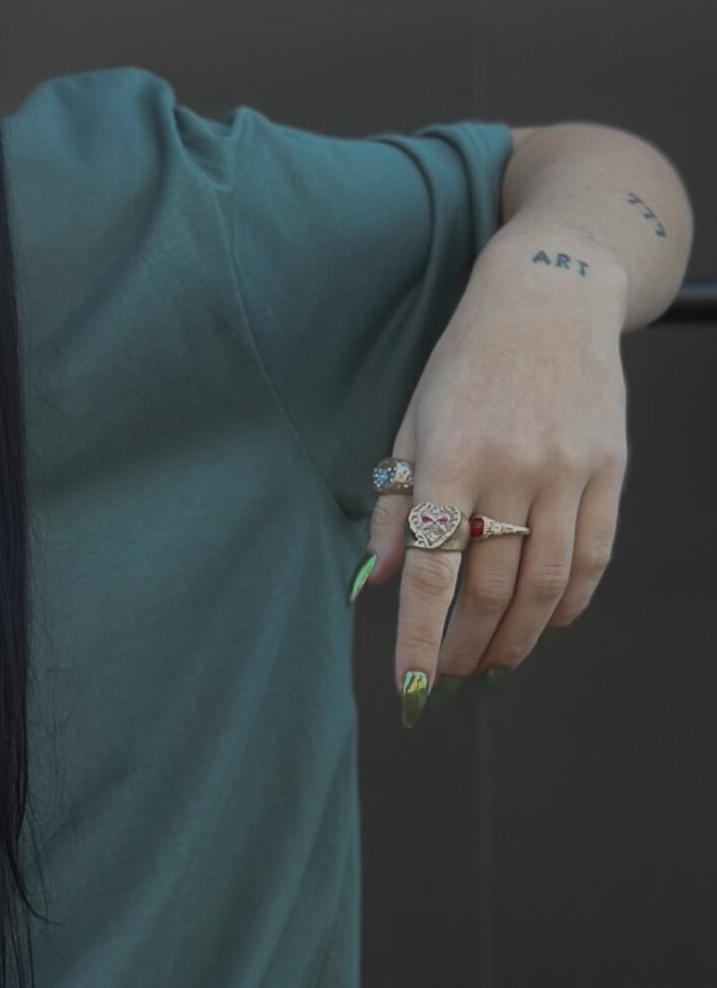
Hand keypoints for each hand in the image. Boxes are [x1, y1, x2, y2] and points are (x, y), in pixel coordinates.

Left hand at [353, 243, 629, 712]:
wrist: (549, 298)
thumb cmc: (464, 366)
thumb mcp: (411, 426)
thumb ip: (397, 508)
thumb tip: (377, 583)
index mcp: (451, 460)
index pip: (433, 573)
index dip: (420, 640)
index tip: (410, 690)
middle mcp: (512, 470)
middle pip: (493, 590)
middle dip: (467, 647)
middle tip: (449, 678)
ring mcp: (568, 471)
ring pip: (547, 585)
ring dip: (519, 639)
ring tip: (493, 664)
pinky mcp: (609, 469)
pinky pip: (594, 556)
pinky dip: (571, 603)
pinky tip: (549, 625)